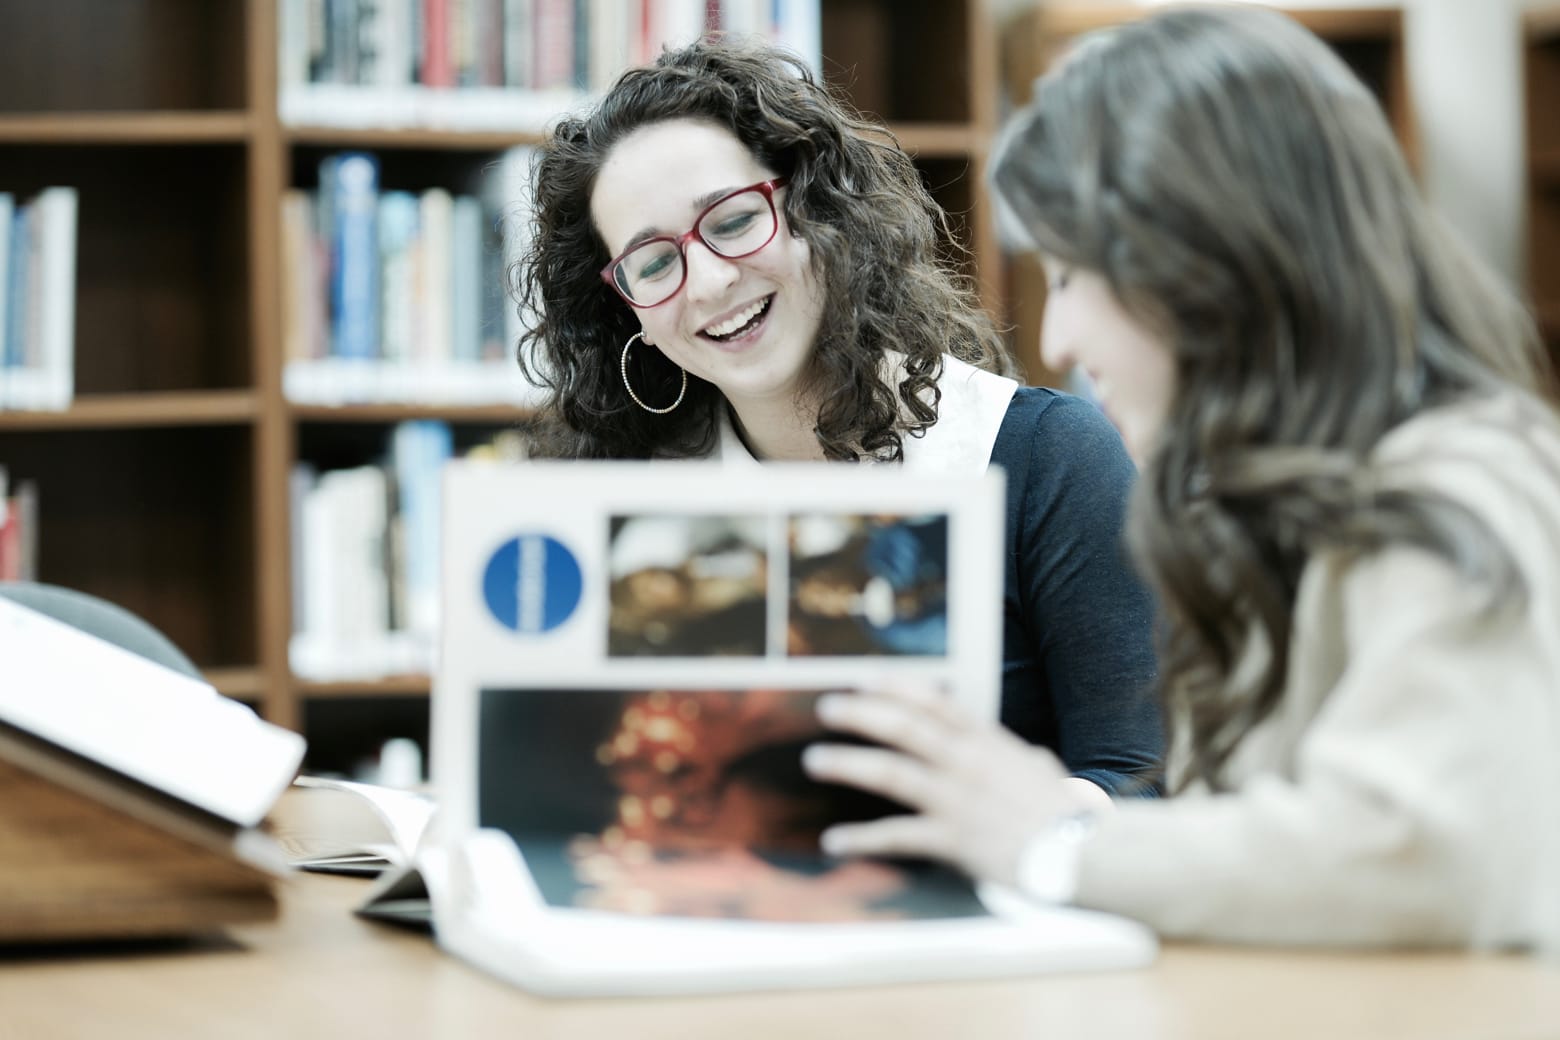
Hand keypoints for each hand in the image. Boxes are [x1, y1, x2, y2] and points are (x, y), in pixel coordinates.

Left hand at [802, 685, 1098, 886]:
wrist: (1083, 854)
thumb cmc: (1066, 813)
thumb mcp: (1041, 769)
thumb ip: (1017, 756)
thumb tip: (1016, 752)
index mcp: (989, 741)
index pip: (936, 702)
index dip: (896, 687)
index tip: (864, 678)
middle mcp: (968, 763)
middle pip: (904, 729)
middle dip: (860, 714)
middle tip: (826, 707)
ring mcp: (959, 801)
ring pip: (892, 773)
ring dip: (848, 764)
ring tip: (815, 759)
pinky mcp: (954, 840)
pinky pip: (898, 837)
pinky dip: (862, 839)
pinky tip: (833, 840)